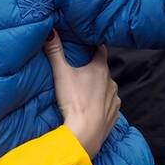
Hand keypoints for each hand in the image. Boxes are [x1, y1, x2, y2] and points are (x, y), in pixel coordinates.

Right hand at [44, 32, 119, 158]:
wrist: (85, 134)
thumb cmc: (74, 101)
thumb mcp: (61, 74)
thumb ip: (55, 51)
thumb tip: (50, 30)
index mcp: (100, 68)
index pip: (100, 49)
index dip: (93, 45)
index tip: (87, 44)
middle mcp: (111, 81)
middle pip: (103, 69)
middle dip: (94, 68)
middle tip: (81, 69)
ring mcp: (115, 99)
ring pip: (107, 87)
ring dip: (99, 87)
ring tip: (85, 90)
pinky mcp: (114, 115)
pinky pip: (110, 104)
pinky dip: (103, 103)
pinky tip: (93, 107)